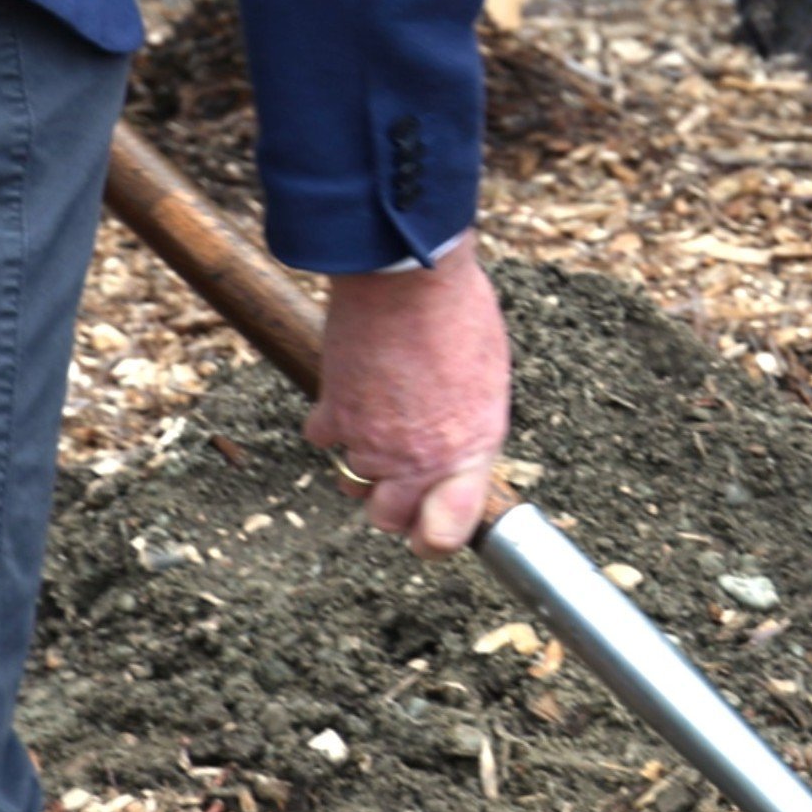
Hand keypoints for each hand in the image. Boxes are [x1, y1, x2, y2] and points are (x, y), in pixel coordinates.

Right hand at [306, 236, 510, 555]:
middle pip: (387, 518)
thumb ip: (469, 427)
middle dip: (391, 502)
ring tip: (380, 413)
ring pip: (353, 480)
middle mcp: (419, 457)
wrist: (410, 274)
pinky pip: (324, 439)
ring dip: (362, 456)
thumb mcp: (488, 380)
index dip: (434, 537)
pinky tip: (353, 390)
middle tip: (399, 470)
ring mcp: (373, 440)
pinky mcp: (335, 412)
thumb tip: (456, 442)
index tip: (431, 526)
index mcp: (471, 448)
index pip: (446, 533)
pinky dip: (332, 421)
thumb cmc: (459, 314)